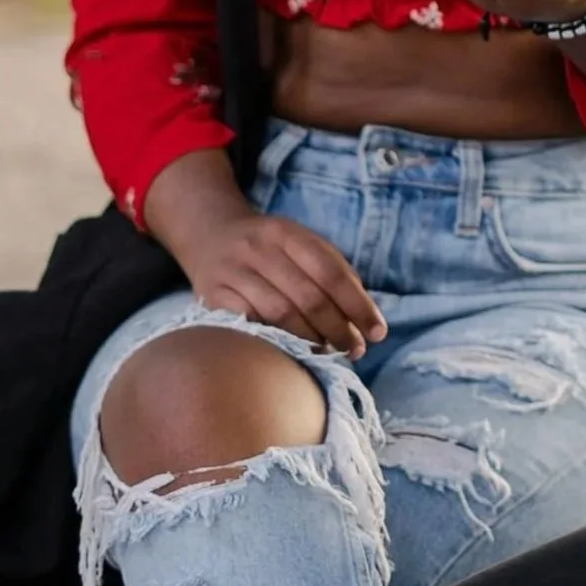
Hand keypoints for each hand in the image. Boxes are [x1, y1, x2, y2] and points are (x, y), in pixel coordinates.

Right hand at [182, 212, 385, 357]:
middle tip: (355, 350)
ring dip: (311, 340)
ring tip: (328, 352)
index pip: (331, 273)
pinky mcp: (212, 295)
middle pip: (309, 297)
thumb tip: (365, 321)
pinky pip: (250, 326)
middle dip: (339, 329)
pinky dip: (276, 341)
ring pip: (281, 315)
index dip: (358, 306)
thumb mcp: (300, 245)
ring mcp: (232, 272)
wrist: (208, 235)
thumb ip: (333, 274)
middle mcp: (258, 249)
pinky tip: (291, 351)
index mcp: (286, 233)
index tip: (377, 332)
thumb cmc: (268, 249)